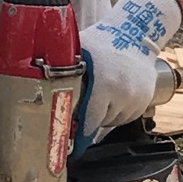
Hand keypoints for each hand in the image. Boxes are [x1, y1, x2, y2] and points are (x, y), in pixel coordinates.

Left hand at [76, 0, 182, 144]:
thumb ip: (62, 70)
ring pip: (114, 121)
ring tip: (100, 94)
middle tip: (82, 104)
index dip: (79, 135)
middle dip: (89, 118)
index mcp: (105, 84)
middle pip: (100, 123)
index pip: (89, 122)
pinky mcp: (146, 100)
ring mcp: (137, 98)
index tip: (72, 148)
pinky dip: (118, 110)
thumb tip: (36, 85)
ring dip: (104, 114)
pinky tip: (113, 94)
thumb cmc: (102, 41)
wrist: (135, 33)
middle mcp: (124, 94)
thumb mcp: (78, 51)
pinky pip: (127, 116)